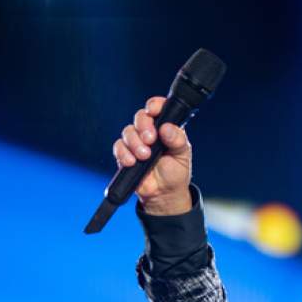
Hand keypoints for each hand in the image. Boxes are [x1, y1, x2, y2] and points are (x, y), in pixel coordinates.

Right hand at [114, 97, 192, 216]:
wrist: (165, 195)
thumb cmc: (175, 173)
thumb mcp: (183, 155)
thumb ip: (178, 139)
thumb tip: (167, 128)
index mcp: (164, 126)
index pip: (157, 107)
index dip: (154, 106)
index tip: (154, 112)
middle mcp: (150, 131)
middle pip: (140, 116)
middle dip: (143, 126)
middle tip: (150, 140)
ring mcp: (136, 142)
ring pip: (128, 131)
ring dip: (135, 143)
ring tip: (144, 156)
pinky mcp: (126, 154)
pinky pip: (119, 147)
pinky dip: (124, 154)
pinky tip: (132, 162)